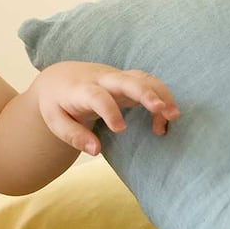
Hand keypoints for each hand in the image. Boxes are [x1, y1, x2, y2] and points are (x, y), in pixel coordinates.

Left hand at [32, 61, 178, 155]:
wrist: (60, 78)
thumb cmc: (58, 103)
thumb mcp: (56, 121)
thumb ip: (74, 136)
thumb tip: (95, 150)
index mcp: (80, 89)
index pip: (97, 96)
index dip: (109, 111)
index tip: (120, 129)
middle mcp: (102, 79)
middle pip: (126, 80)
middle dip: (145, 92)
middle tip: (162, 109)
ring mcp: (117, 78)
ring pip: (142, 78)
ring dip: (161, 94)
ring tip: (173, 117)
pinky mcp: (128, 80)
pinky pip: (149, 83)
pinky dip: (161, 97)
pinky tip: (165, 120)